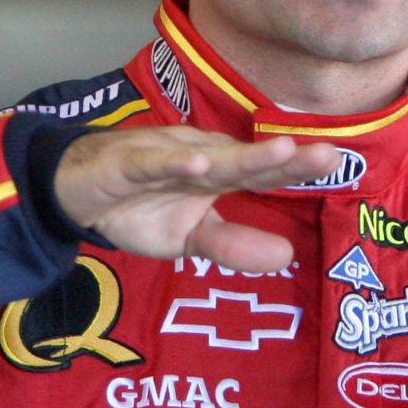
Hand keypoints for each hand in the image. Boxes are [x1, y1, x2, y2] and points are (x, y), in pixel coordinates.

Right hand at [54, 126, 340, 270]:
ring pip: (206, 158)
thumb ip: (234, 245)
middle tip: (328, 155)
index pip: (263, 173)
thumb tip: (287, 256)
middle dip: (285, 157)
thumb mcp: (188, 238)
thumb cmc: (136, 207)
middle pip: (245, 160)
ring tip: (282, 151)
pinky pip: (150, 164)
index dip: (297, 169)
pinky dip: (172, 164)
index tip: (338, 165)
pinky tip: (196, 166)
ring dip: (242, 156)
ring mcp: (163, 158)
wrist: (68, 190)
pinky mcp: (125, 164)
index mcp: (216, 175)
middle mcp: (197, 159)